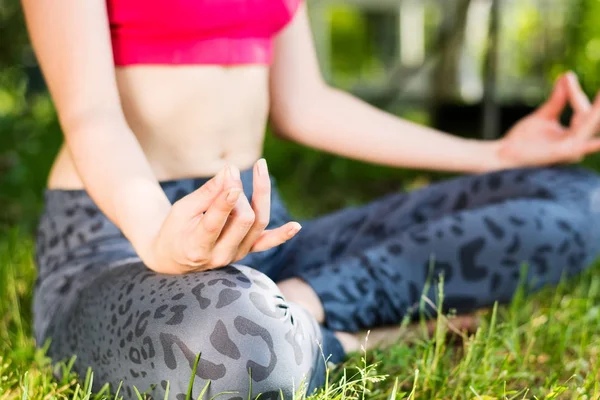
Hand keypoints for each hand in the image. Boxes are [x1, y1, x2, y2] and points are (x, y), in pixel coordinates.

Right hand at [146, 159, 300, 273]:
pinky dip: (282, 235)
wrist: (175, 259)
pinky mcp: (245, 251)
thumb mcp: (181, 210)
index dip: (224, 200)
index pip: (214, 222)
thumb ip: (206, 193)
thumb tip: (230, 171)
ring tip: (260, 168)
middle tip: (230, 174)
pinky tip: (296, 226)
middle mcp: (219, 255)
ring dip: (261, 194)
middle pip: (243, 220)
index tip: (232, 177)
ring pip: (258, 224)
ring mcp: (236, 255)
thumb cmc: (174, 230)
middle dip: (239, 192)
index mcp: (196, 246)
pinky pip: (266, 243)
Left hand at [496, 72, 599, 167]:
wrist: (504, 153)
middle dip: (599, 103)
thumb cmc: (522, 139)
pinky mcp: (564, 153)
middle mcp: (577, 143)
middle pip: (592, 117)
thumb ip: (557, 99)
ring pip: (590, 125)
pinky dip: (593, 140)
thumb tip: (567, 76)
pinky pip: (583, 142)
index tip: (566, 76)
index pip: (582, 110)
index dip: (575, 93)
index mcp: (573, 135)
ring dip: (597, 110)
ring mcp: (572, 148)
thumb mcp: (544, 115)